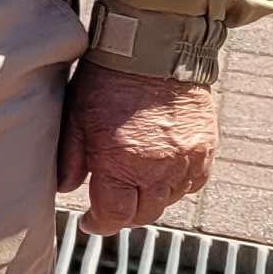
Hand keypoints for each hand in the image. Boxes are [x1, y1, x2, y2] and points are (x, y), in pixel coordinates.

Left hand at [55, 67, 218, 232]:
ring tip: (135, 185)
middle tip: (111, 206)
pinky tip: (162, 173)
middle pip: (145, 214)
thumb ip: (70, 157)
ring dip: (152, 199)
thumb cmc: (109, 80)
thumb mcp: (76, 117)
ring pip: (171, 200)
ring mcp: (187, 159)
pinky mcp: (207, 147)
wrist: (154, 49)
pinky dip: (178, 184)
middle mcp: (159, 168)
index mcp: (122, 163)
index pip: (115, 216)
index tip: (91, 221)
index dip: (100, 224)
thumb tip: (65, 189)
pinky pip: (195, 182)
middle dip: (125, 214)